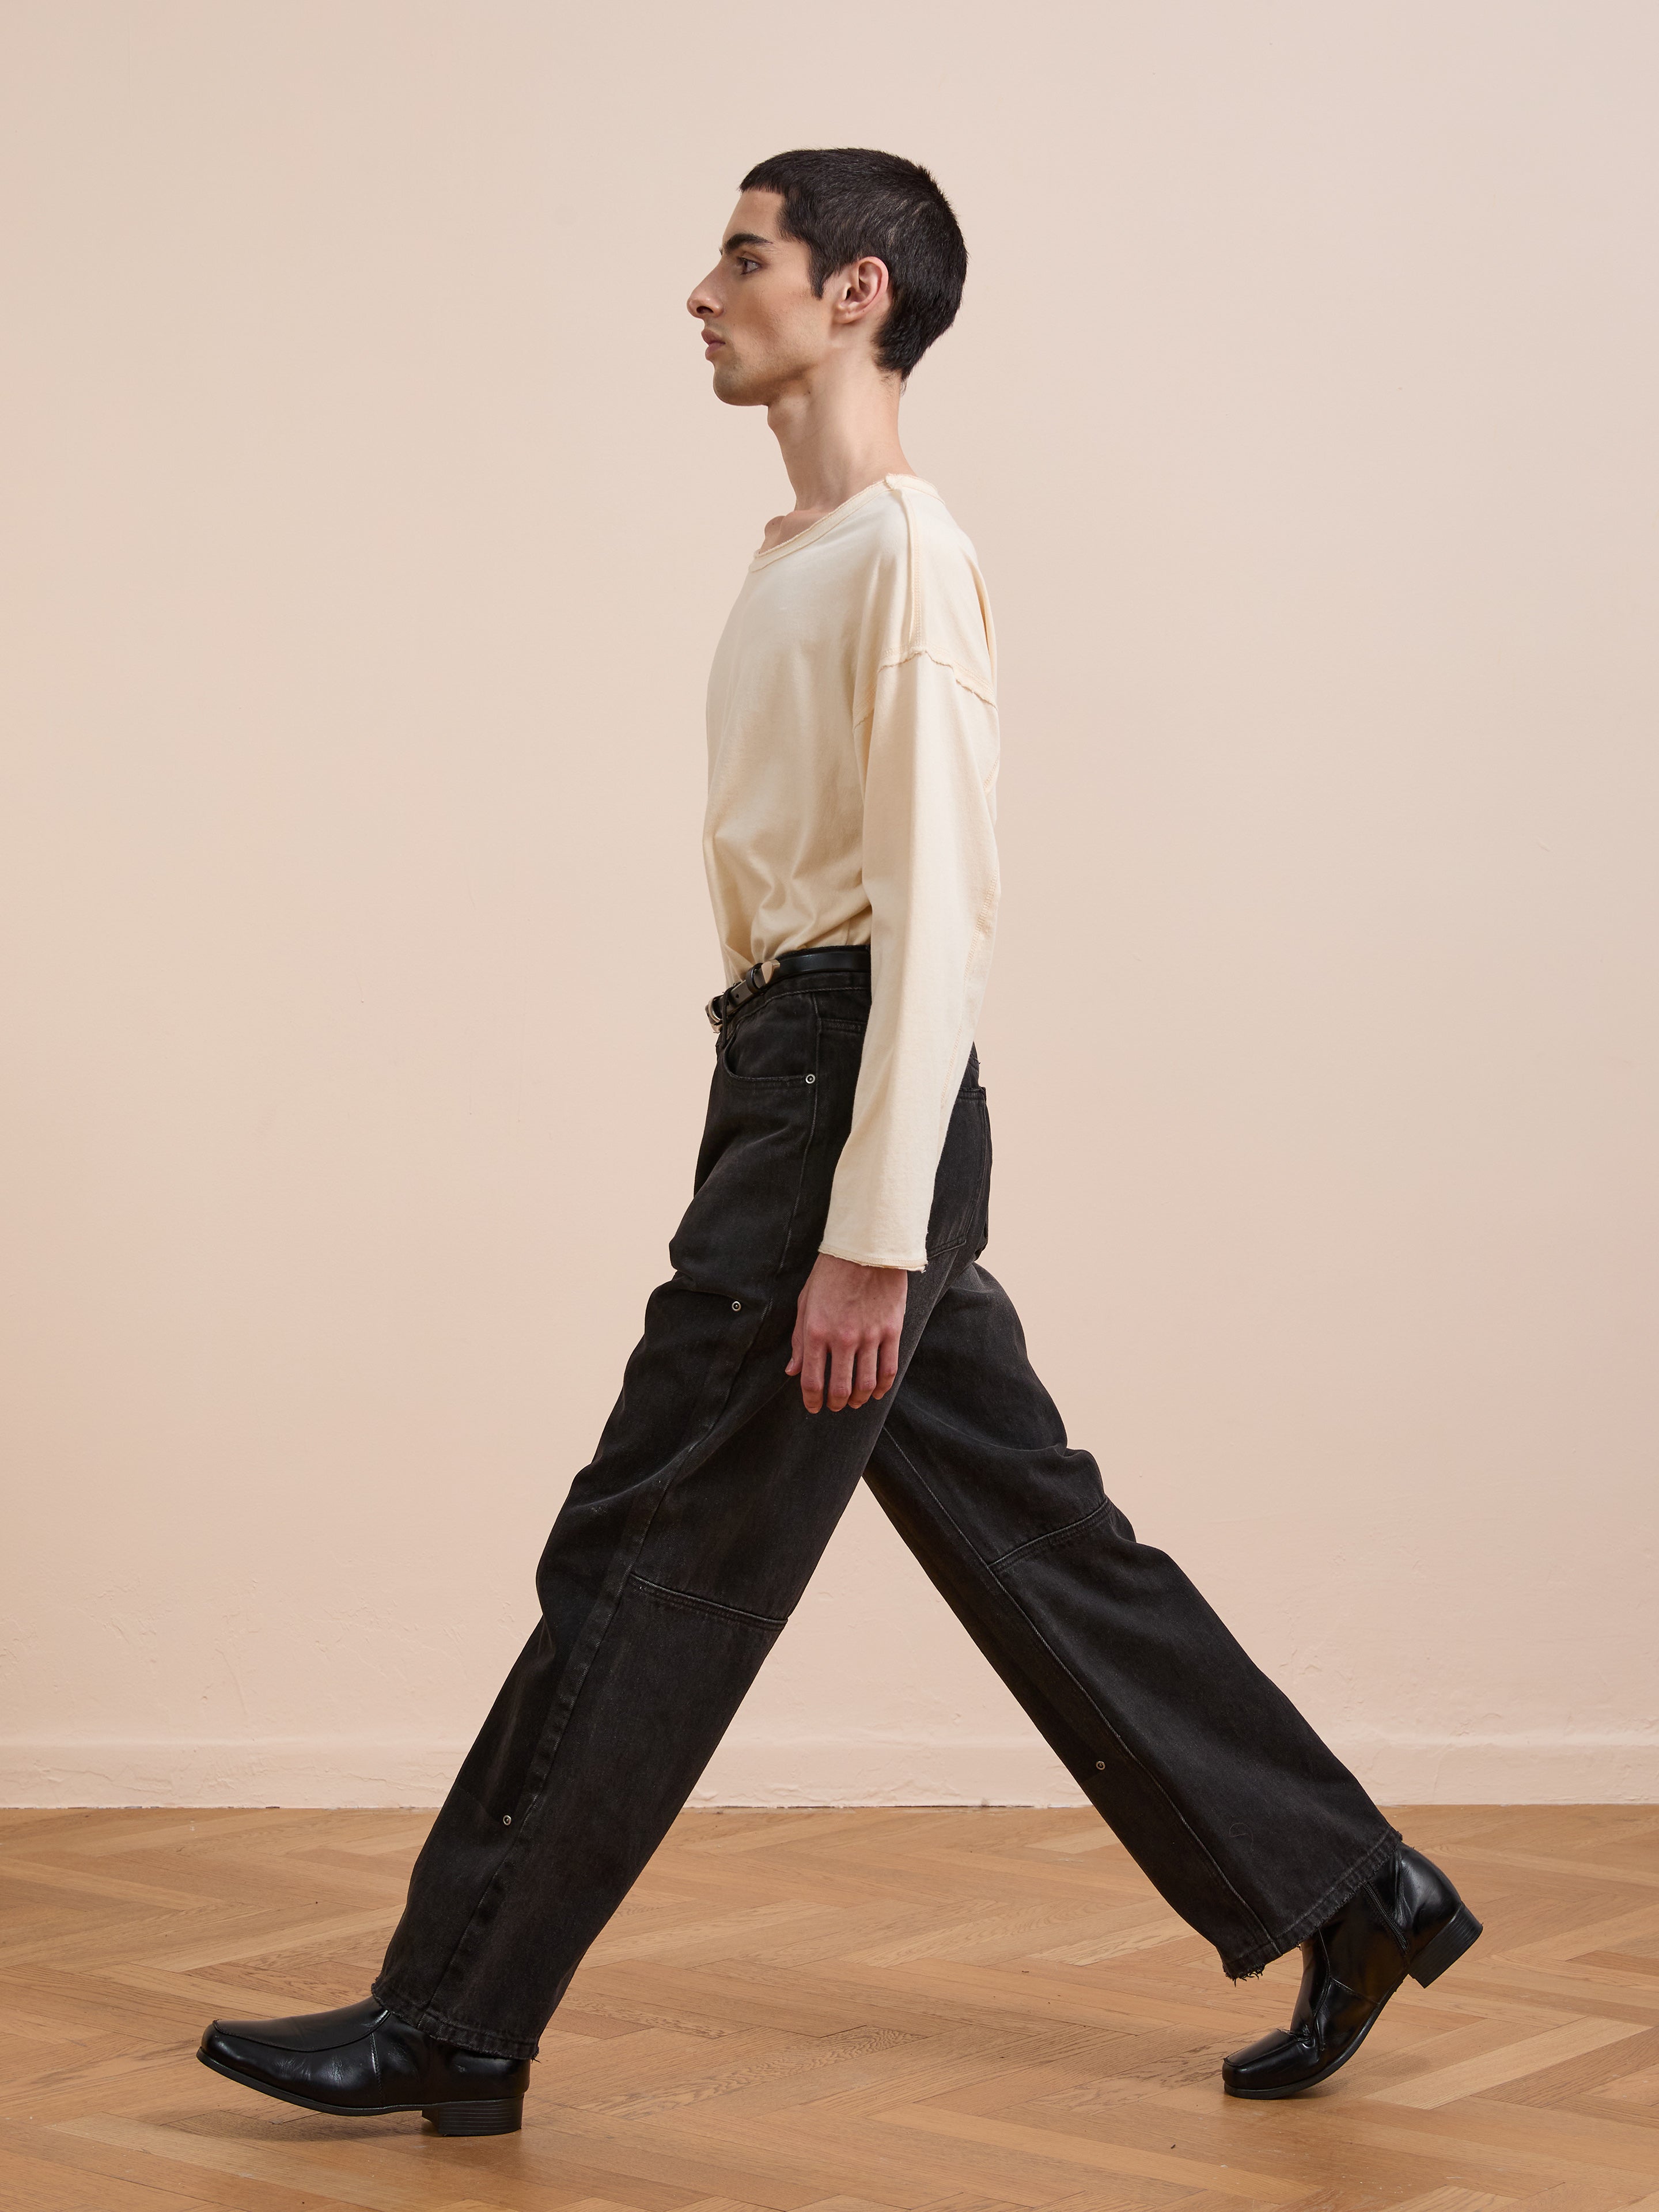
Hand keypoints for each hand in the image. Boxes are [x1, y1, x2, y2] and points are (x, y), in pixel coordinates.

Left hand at [787, 1253, 907, 1412]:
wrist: (865, 1248)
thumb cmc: (830, 1273)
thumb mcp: (805, 1303)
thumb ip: (799, 1340)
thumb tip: (792, 1371)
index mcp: (816, 1331)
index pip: (812, 1380)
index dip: (812, 1401)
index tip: (813, 1407)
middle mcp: (843, 1338)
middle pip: (841, 1388)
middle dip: (836, 1404)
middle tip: (835, 1406)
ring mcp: (869, 1336)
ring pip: (866, 1384)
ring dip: (859, 1399)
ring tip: (856, 1401)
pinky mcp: (891, 1330)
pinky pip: (888, 1368)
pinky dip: (883, 1387)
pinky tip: (877, 1391)